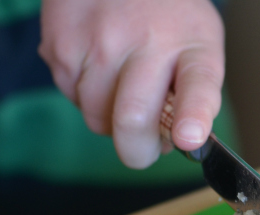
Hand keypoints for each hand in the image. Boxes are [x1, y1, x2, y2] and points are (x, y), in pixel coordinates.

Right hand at [39, 0, 224, 168]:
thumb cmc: (165, 18)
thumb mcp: (197, 44)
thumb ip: (195, 96)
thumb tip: (176, 144)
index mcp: (193, 46)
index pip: (197, 86)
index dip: (193, 116)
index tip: (188, 137)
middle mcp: (149, 41)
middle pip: (133, 120)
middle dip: (136, 151)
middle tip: (141, 149)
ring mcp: (102, 42)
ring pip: (97, 118)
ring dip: (108, 118)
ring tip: (119, 84)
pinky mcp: (62, 44)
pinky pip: (72, 98)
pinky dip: (84, 94)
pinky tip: (96, 64)